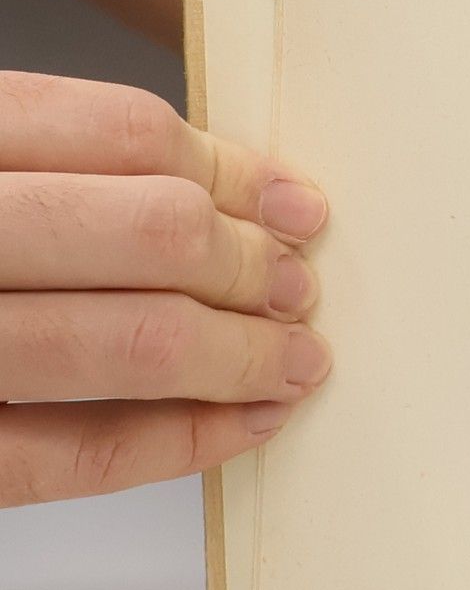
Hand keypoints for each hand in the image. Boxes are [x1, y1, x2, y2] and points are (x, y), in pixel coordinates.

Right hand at [0, 72, 329, 504]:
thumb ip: (51, 165)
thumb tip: (229, 194)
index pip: (121, 134)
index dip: (233, 173)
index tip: (294, 206)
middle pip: (149, 230)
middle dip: (250, 266)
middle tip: (297, 288)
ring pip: (128, 341)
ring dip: (240, 355)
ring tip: (291, 358)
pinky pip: (71, 456)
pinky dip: (178, 443)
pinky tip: (238, 428)